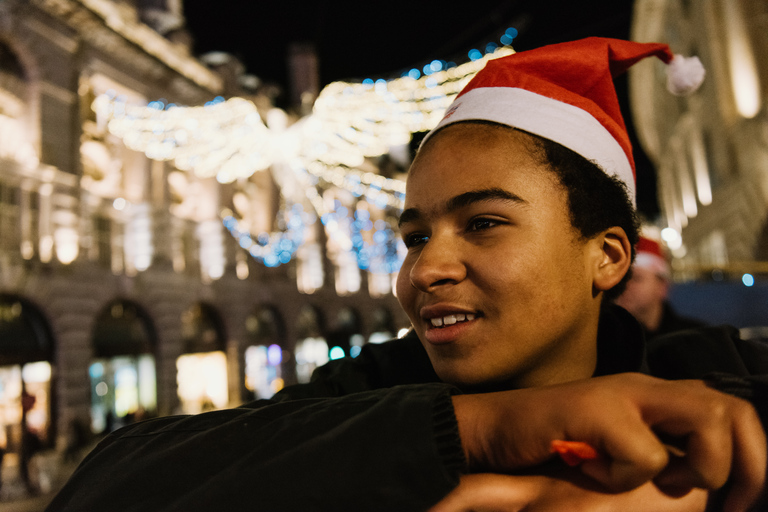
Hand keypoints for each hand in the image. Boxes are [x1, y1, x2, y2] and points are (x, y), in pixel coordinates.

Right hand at [452, 373, 765, 511]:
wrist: (496, 429)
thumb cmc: (554, 447)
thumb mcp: (616, 448)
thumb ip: (657, 450)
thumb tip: (700, 485)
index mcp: (655, 397)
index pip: (733, 410)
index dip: (753, 460)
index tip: (736, 505)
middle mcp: (645, 388)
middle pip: (732, 409)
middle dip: (744, 466)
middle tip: (723, 504)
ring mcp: (622, 395)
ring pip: (705, 421)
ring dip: (693, 467)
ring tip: (656, 480)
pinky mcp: (597, 411)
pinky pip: (643, 455)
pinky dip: (623, 476)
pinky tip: (592, 470)